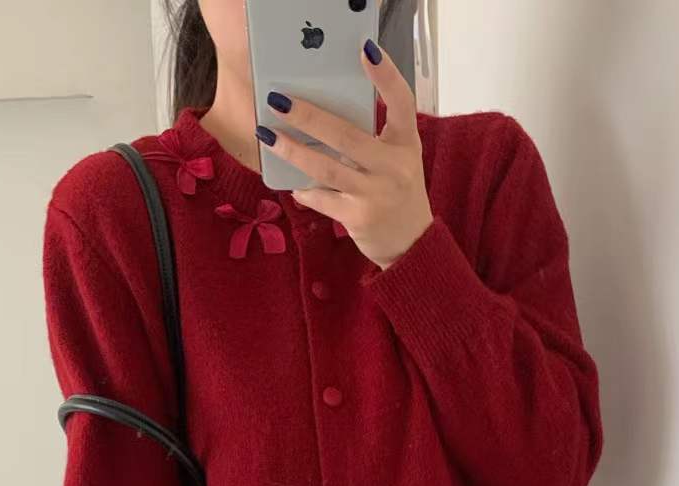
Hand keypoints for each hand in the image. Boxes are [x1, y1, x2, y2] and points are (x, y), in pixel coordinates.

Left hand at [261, 41, 433, 269]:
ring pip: (326, 167)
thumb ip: (373, 136)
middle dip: (308, 117)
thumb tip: (321, 116)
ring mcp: (375, 193)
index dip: (386, 75)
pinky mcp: (359, 217)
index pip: (402, 102)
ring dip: (293, 151)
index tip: (366, 50)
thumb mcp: (398, 158)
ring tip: (268, 136)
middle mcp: (394, 166)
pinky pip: (323, 198)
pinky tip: (293, 183)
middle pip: (346, 135)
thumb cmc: (397, 191)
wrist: (410, 243)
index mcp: (405, 143)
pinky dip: (305, 190)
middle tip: (278, 101)